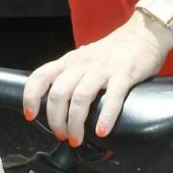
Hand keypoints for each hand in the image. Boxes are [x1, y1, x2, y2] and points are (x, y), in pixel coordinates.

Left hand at [22, 14, 172, 145]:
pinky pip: (113, 98)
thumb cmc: (113, 51)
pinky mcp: (124, 74)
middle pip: (59, 94)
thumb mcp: (84, 59)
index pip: (41, 76)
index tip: (30, 115)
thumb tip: (59, 104)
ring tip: (77, 139)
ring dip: (75, 123)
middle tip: (61, 135)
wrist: (143, 34)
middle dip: (56, 120)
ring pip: (80, 98)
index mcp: (69, 61)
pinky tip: (101, 132)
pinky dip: (105, 117)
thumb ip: (71, 76)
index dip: (31, 97)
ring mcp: (103, 69)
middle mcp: (82, 64)